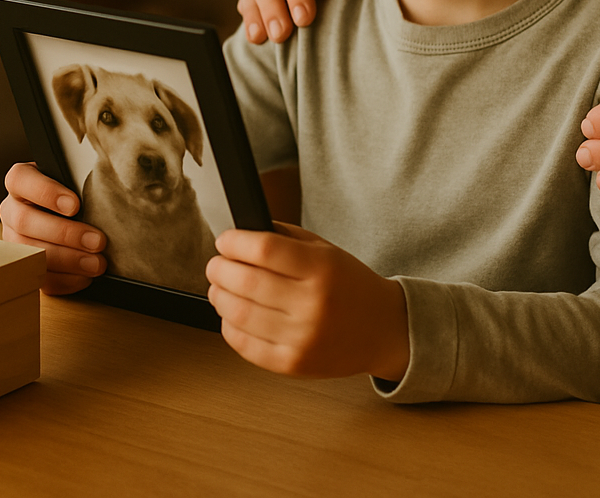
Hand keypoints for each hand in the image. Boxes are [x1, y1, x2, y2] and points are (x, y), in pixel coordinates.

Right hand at [0, 162, 106, 293]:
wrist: (68, 211)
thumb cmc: (73, 189)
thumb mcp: (73, 177)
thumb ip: (80, 180)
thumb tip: (103, 190)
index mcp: (20, 181)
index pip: (20, 180)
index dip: (46, 193)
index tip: (75, 206)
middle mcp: (11, 210)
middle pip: (25, 222)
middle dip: (65, 234)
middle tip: (98, 241)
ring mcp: (13, 239)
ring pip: (30, 253)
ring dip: (67, 261)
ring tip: (97, 264)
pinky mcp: (24, 265)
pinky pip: (38, 277)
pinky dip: (65, 280)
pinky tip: (86, 276)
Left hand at [206, 223, 408, 380]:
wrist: (383, 329)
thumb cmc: (350, 285)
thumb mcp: (325, 249)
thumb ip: (283, 238)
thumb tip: (240, 234)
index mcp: (322, 268)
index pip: (264, 250)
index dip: (235, 242)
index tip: (225, 240)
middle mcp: (312, 304)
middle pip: (246, 281)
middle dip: (219, 269)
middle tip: (216, 264)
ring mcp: (302, 338)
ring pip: (239, 314)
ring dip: (219, 297)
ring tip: (220, 288)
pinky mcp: (293, 365)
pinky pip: (246, 346)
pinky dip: (229, 327)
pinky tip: (232, 315)